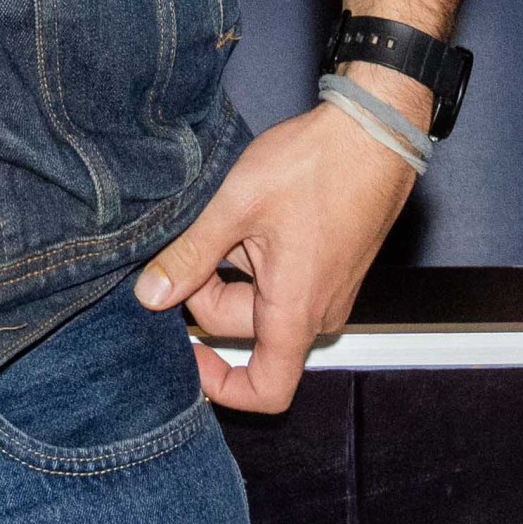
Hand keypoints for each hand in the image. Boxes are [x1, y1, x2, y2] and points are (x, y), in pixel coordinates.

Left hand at [134, 88, 424, 413]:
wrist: (373, 133)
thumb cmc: (315, 167)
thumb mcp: (236, 207)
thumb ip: (189, 256)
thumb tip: (149, 296)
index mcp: (296, 312)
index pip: (265, 390)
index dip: (220, 386)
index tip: (187, 352)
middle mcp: (318, 313)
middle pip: (247, 334)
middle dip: (208, 296)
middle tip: (190, 243)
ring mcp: (327, 291)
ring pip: (260, 303)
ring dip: (230, 271)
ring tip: (222, 220)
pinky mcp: (329, 269)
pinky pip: (280, 283)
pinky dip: (252, 259)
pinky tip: (244, 217)